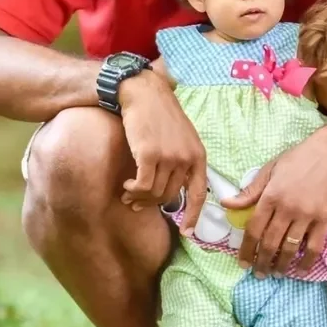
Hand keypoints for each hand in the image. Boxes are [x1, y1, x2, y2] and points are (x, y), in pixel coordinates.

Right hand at [119, 73, 207, 228]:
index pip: (200, 193)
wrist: (143, 93)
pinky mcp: (150, 155)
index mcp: (198, 155)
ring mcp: (169, 157)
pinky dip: (133, 190)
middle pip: (170, 196)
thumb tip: (172, 191)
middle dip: (152, 203)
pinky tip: (126, 185)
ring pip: (154, 193)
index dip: (194, 215)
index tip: (187, 232)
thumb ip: (181, 162)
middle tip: (136, 203)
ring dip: (138, 197)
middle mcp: (187, 158)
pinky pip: (142, 186)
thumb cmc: (159, 116)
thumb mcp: (181, 138)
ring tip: (128, 194)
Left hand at [225, 126, 326, 276]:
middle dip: (262, 261)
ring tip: (276, 273)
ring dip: (281, 265)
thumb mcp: (270, 169)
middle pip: (270, 242)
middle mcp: (287, 208)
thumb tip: (226, 203)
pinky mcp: (325, 219)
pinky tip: (301, 270)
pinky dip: (307, 261)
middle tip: (259, 273)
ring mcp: (307, 215)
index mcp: (271, 196)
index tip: (243, 262)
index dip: (247, 249)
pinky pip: (314, 246)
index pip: (254, 229)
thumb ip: (250, 191)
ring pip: (290, 248)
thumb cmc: (299, 158)